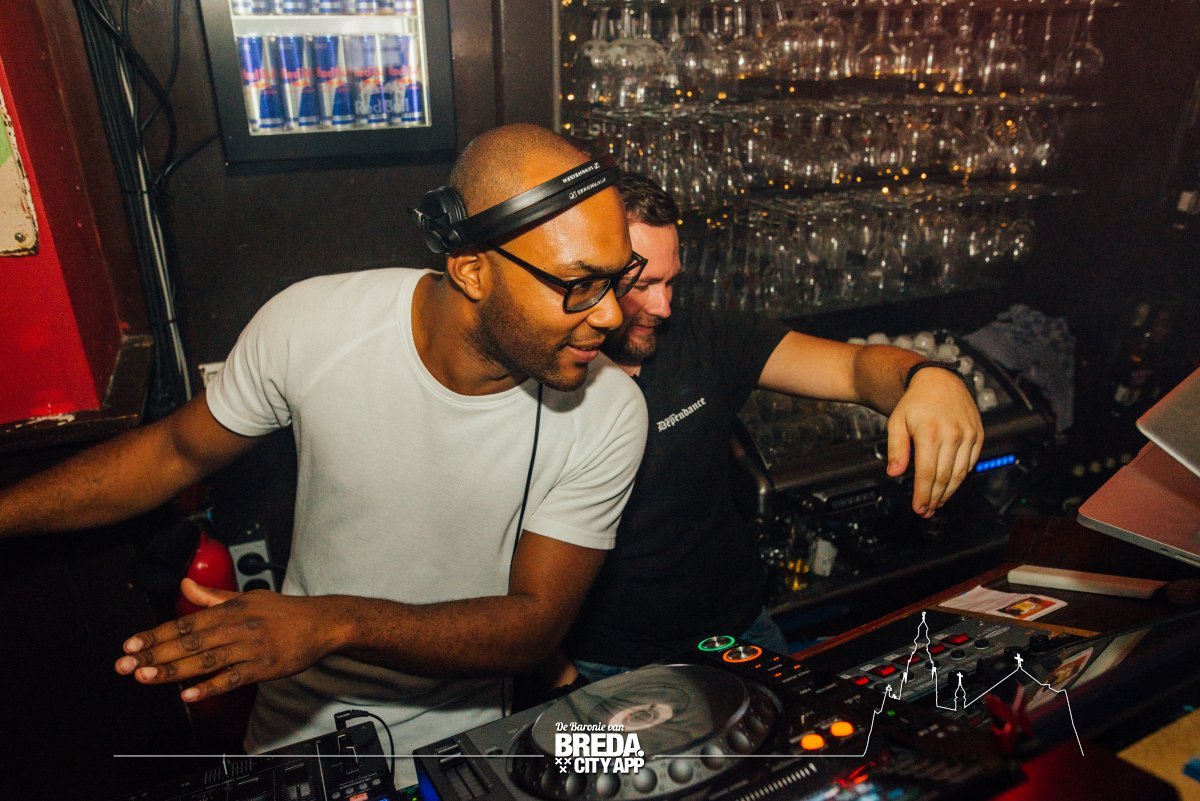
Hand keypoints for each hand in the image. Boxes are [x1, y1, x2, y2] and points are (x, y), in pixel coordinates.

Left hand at [115, 578, 342, 701]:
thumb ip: (213, 597)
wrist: (321, 622)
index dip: (156, 635)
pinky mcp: (265, 667)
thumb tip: (184, 586)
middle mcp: (237, 627)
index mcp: (230, 609)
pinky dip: (210, 687)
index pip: (185, 623)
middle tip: (126, 666)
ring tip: (146, 677)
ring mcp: (251, 648)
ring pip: (206, 661)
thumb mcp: (247, 597)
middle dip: (155, 654)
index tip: (131, 645)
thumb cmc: (283, 611)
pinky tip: (189, 695)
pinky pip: (233, 679)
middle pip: (190, 642)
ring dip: (174, 671)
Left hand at [885, 368, 983, 516]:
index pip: (927, 473)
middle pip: (944, 477)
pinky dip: (960, 477)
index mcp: (930, 432)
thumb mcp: (896, 422)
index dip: (923, 494)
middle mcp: (952, 434)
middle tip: (926, 511)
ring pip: (960, 473)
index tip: (918, 507)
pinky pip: (970, 463)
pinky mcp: (978, 435)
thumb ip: (896, 449)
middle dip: (934, 498)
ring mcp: (968, 435)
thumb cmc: (915, 403)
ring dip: (949, 492)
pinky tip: (949, 486)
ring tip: (937, 503)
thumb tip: (895, 473)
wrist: (939, 381)